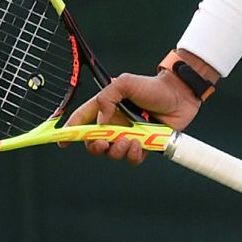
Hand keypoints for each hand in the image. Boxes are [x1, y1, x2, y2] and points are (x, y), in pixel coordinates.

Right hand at [58, 70, 200, 164]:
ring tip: (129, 140)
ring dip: (117, 150)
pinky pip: (131, 159)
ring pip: (112, 153)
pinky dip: (133, 156)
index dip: (69, 132)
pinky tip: (140, 145)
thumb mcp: (126, 83)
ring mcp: (129, 136)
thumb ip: (107, 97)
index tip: (61, 142)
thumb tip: (100, 121)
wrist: (180, 95)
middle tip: (105, 143)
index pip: (82, 121)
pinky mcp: (144, 146)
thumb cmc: (153, 87)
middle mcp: (115, 124)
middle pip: (94, 143)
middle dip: (95, 147)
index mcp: (106, 108)